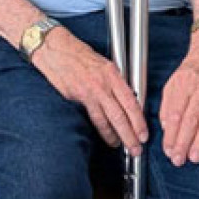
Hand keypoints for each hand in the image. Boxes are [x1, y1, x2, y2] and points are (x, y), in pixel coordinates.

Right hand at [31, 28, 148, 155]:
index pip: (130, 101)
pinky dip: (101, 130)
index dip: (139, 120)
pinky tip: (107, 137)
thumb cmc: (77, 53)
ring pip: (106, 120)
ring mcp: (88, 92)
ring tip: (122, 146)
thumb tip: (127, 98)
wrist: (54, 49)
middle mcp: (102, 84)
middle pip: (120, 115)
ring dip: (115, 136)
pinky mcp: (75, 98)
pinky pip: (92, 118)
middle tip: (136, 149)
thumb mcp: (102, 63)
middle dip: (130, 135)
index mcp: (111, 73)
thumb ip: (114, 81)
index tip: (144, 133)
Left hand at [160, 30, 198, 166]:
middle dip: (183, 142)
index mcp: (182, 86)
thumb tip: (165, 126)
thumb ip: (168, 103)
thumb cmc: (192, 68)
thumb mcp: (173, 82)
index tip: (168, 150)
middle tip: (178, 160)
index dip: (170, 134)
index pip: (174, 114)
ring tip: (196, 156)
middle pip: (190, 119)